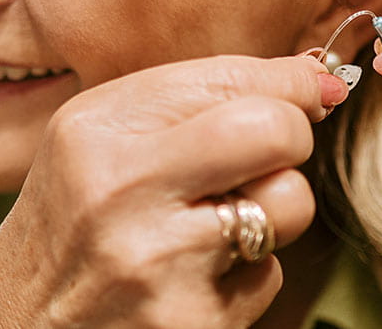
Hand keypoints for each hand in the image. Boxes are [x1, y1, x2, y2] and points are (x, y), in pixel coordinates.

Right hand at [0, 55, 345, 327]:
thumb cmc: (66, 227)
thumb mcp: (93, 143)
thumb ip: (187, 102)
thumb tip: (315, 78)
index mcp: (93, 130)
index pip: (227, 77)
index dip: (289, 84)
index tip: (308, 93)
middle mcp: (120, 188)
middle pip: (272, 130)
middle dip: (293, 136)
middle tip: (265, 156)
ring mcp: (158, 261)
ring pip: (288, 203)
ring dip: (269, 212)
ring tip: (210, 225)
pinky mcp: (191, 320)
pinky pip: (268, 275)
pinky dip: (242, 276)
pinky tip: (189, 280)